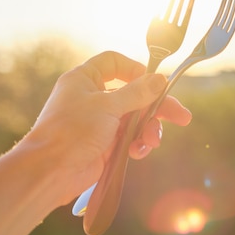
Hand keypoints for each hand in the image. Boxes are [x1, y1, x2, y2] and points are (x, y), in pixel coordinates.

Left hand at [20, 51, 191, 205]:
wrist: (51, 171)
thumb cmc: (71, 132)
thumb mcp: (108, 106)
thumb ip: (137, 93)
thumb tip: (159, 79)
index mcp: (85, 79)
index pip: (114, 63)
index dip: (135, 70)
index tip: (153, 82)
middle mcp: (93, 98)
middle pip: (134, 94)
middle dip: (157, 107)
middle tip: (182, 116)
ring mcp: (100, 122)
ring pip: (135, 119)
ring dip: (148, 129)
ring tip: (152, 141)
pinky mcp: (105, 144)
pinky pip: (130, 139)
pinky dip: (137, 144)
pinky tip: (138, 152)